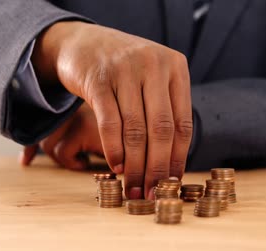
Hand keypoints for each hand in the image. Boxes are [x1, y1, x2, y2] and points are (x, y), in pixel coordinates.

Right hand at [31, 21, 192, 198]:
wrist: (83, 43)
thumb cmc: (123, 70)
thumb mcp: (152, 79)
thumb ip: (165, 110)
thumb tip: (171, 164)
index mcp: (176, 66)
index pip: (182, 123)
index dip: (177, 158)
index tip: (171, 183)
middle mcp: (154, 65)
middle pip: (161, 129)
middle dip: (157, 168)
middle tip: (153, 192)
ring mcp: (125, 69)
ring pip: (135, 130)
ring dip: (135, 165)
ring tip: (134, 186)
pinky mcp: (98, 79)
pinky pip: (110, 123)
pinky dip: (114, 150)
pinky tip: (117, 167)